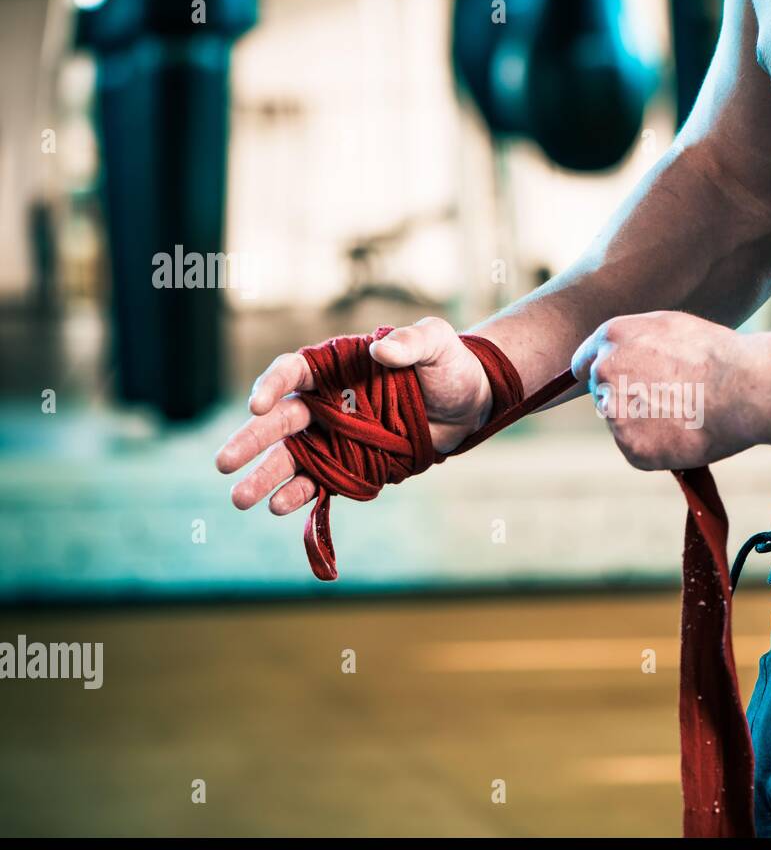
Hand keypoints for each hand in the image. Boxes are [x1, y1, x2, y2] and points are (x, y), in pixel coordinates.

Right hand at [215, 317, 491, 513]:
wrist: (469, 404)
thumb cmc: (448, 364)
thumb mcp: (436, 343)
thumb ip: (411, 342)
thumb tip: (382, 351)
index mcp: (337, 367)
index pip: (293, 372)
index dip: (271, 386)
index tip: (258, 406)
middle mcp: (327, 403)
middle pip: (280, 421)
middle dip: (250, 442)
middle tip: (223, 464)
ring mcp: (336, 437)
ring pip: (292, 458)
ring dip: (266, 477)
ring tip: (240, 499)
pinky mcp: (351, 465)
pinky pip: (320, 481)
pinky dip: (300, 495)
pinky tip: (280, 507)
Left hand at [571, 311, 760, 470]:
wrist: (745, 389)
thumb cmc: (718, 354)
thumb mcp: (669, 326)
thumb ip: (636, 341)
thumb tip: (624, 356)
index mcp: (611, 338)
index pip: (584, 364)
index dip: (604, 377)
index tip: (618, 387)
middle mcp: (604, 372)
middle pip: (604, 396)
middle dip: (627, 401)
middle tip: (668, 402)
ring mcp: (615, 412)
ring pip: (623, 425)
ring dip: (644, 426)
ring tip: (685, 416)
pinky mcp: (631, 447)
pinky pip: (640, 452)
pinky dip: (658, 449)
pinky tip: (685, 435)